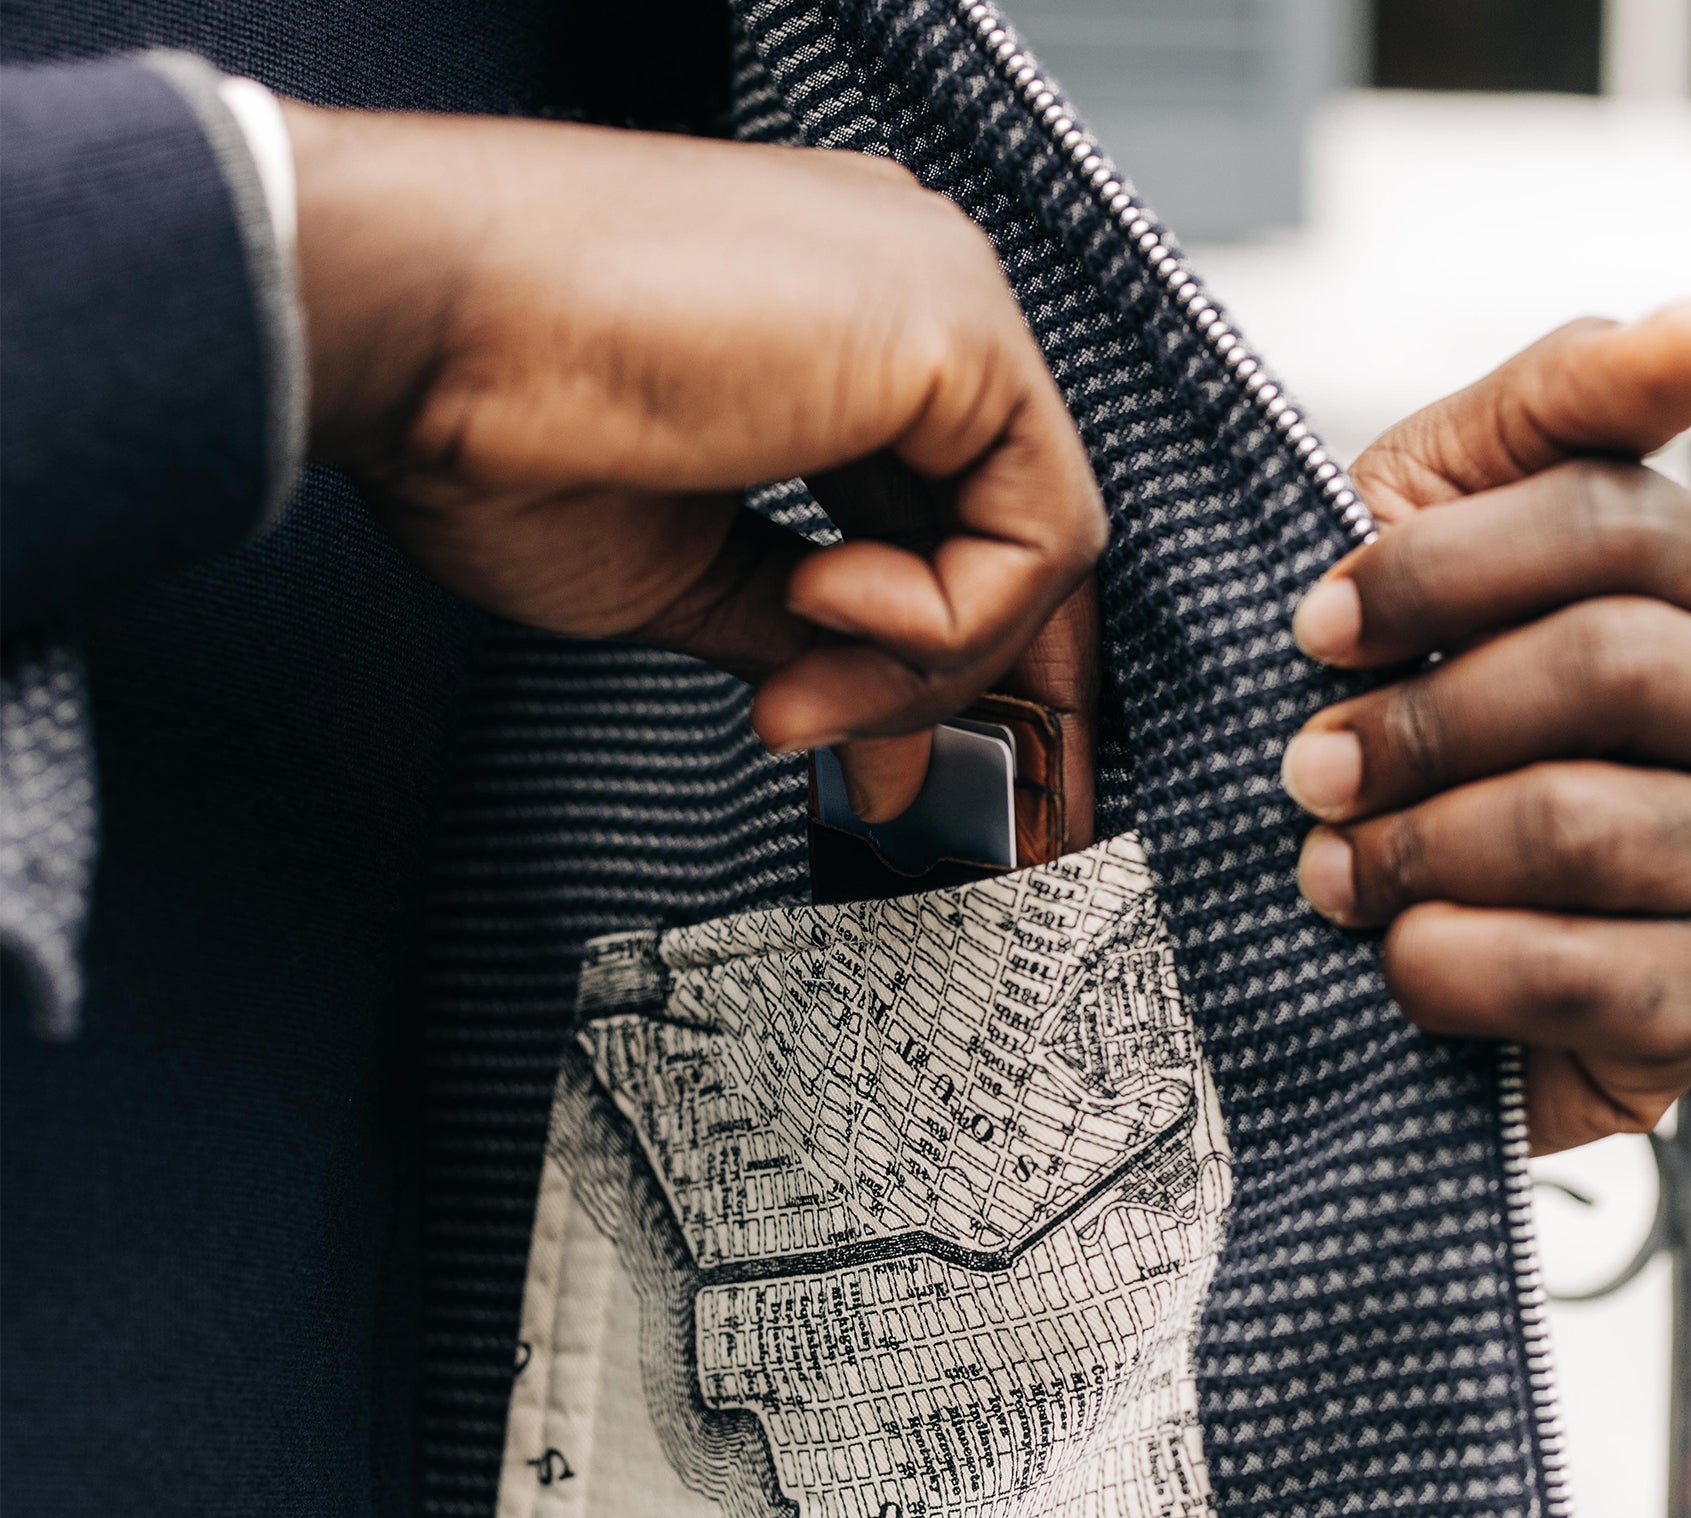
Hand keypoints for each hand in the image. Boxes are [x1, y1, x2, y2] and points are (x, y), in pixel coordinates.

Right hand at [281, 104, 1105, 819]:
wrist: (410, 329)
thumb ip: (812, 643)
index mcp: (844, 340)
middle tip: (922, 801)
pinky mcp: (951, 322)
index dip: (959, 659)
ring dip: (923, 668)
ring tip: (797, 695)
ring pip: (1033, 543)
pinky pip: (1033, 529)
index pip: (968, 516)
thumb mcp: (690, 577)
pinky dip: (942, 618)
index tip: (922, 774)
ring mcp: (937, 299)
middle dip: (981, 693)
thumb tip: (879, 741)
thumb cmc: (497, 428)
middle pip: (1020, 534)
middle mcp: (906, 302)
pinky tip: (817, 603)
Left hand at [1281, 305, 1690, 1153]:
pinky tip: (1397, 955)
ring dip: (1413, 848)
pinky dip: (1447, 964)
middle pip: (1603, 666)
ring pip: (1580, 823)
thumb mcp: (1453, 529)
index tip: (1311, 627)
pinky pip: (1577, 973)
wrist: (1417, 933)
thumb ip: (1556, 413)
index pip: (1608, 522)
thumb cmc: (1434, 713)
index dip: (1433, 571)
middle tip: (1306, 770)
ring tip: (1330, 870)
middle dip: (1419, 721)